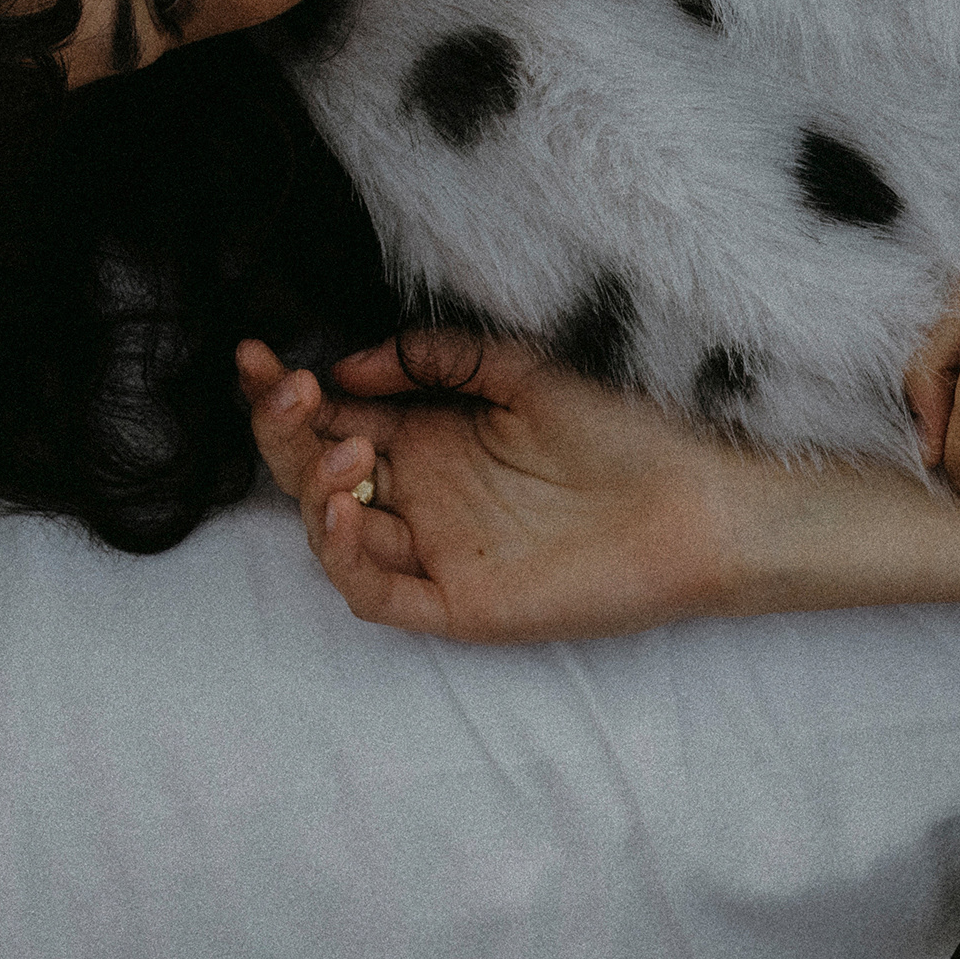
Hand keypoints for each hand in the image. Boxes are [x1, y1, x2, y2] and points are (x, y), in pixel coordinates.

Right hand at [241, 334, 742, 641]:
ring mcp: (437, 554)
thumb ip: (442, 359)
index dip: (284, 393)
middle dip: (284, 432)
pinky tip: (347, 506)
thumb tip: (354, 364)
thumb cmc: (628, 438)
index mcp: (433, 442)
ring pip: (335, 534)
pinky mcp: (459, 604)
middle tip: (293, 392)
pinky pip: (377, 593)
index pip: (332, 419)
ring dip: (317, 487)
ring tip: (350, 448)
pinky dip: (345, 555)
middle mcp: (425, 499)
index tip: (259, 355)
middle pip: (316, 473)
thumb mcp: (526, 373)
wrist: (700, 504)